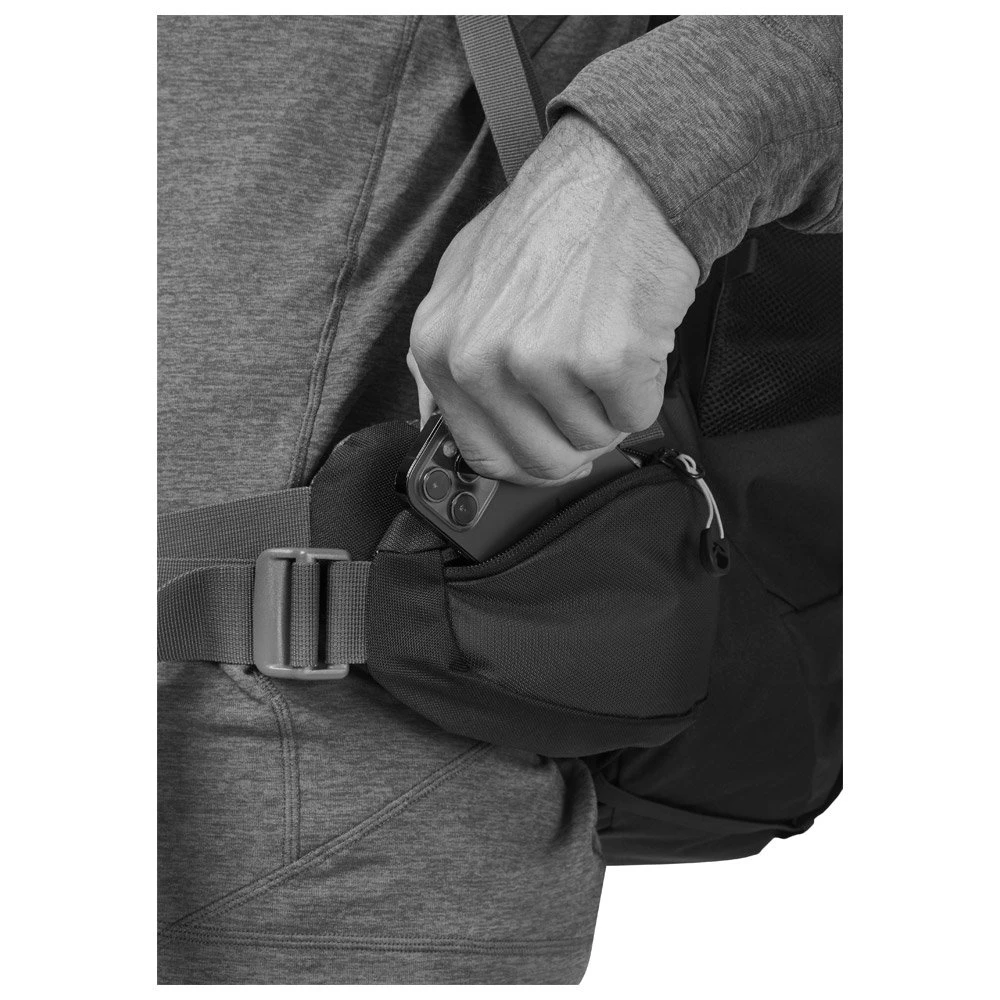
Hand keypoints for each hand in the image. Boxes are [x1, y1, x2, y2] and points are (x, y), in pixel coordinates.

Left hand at [407, 113, 698, 485]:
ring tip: (605, 340)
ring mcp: (540, 360)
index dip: (523, 459)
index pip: (478, 453)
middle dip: (574, 436)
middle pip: (540, 460)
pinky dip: (646, 386)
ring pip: (591, 439)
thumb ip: (445, 353)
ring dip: (610, 404)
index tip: (545, 449)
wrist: (620, 174)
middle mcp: (479, 358)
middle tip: (588, 388)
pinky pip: (636, 416)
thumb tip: (437, 418)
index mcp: (439, 346)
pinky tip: (632, 336)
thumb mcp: (464, 277)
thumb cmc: (551, 223)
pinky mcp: (603, 358)